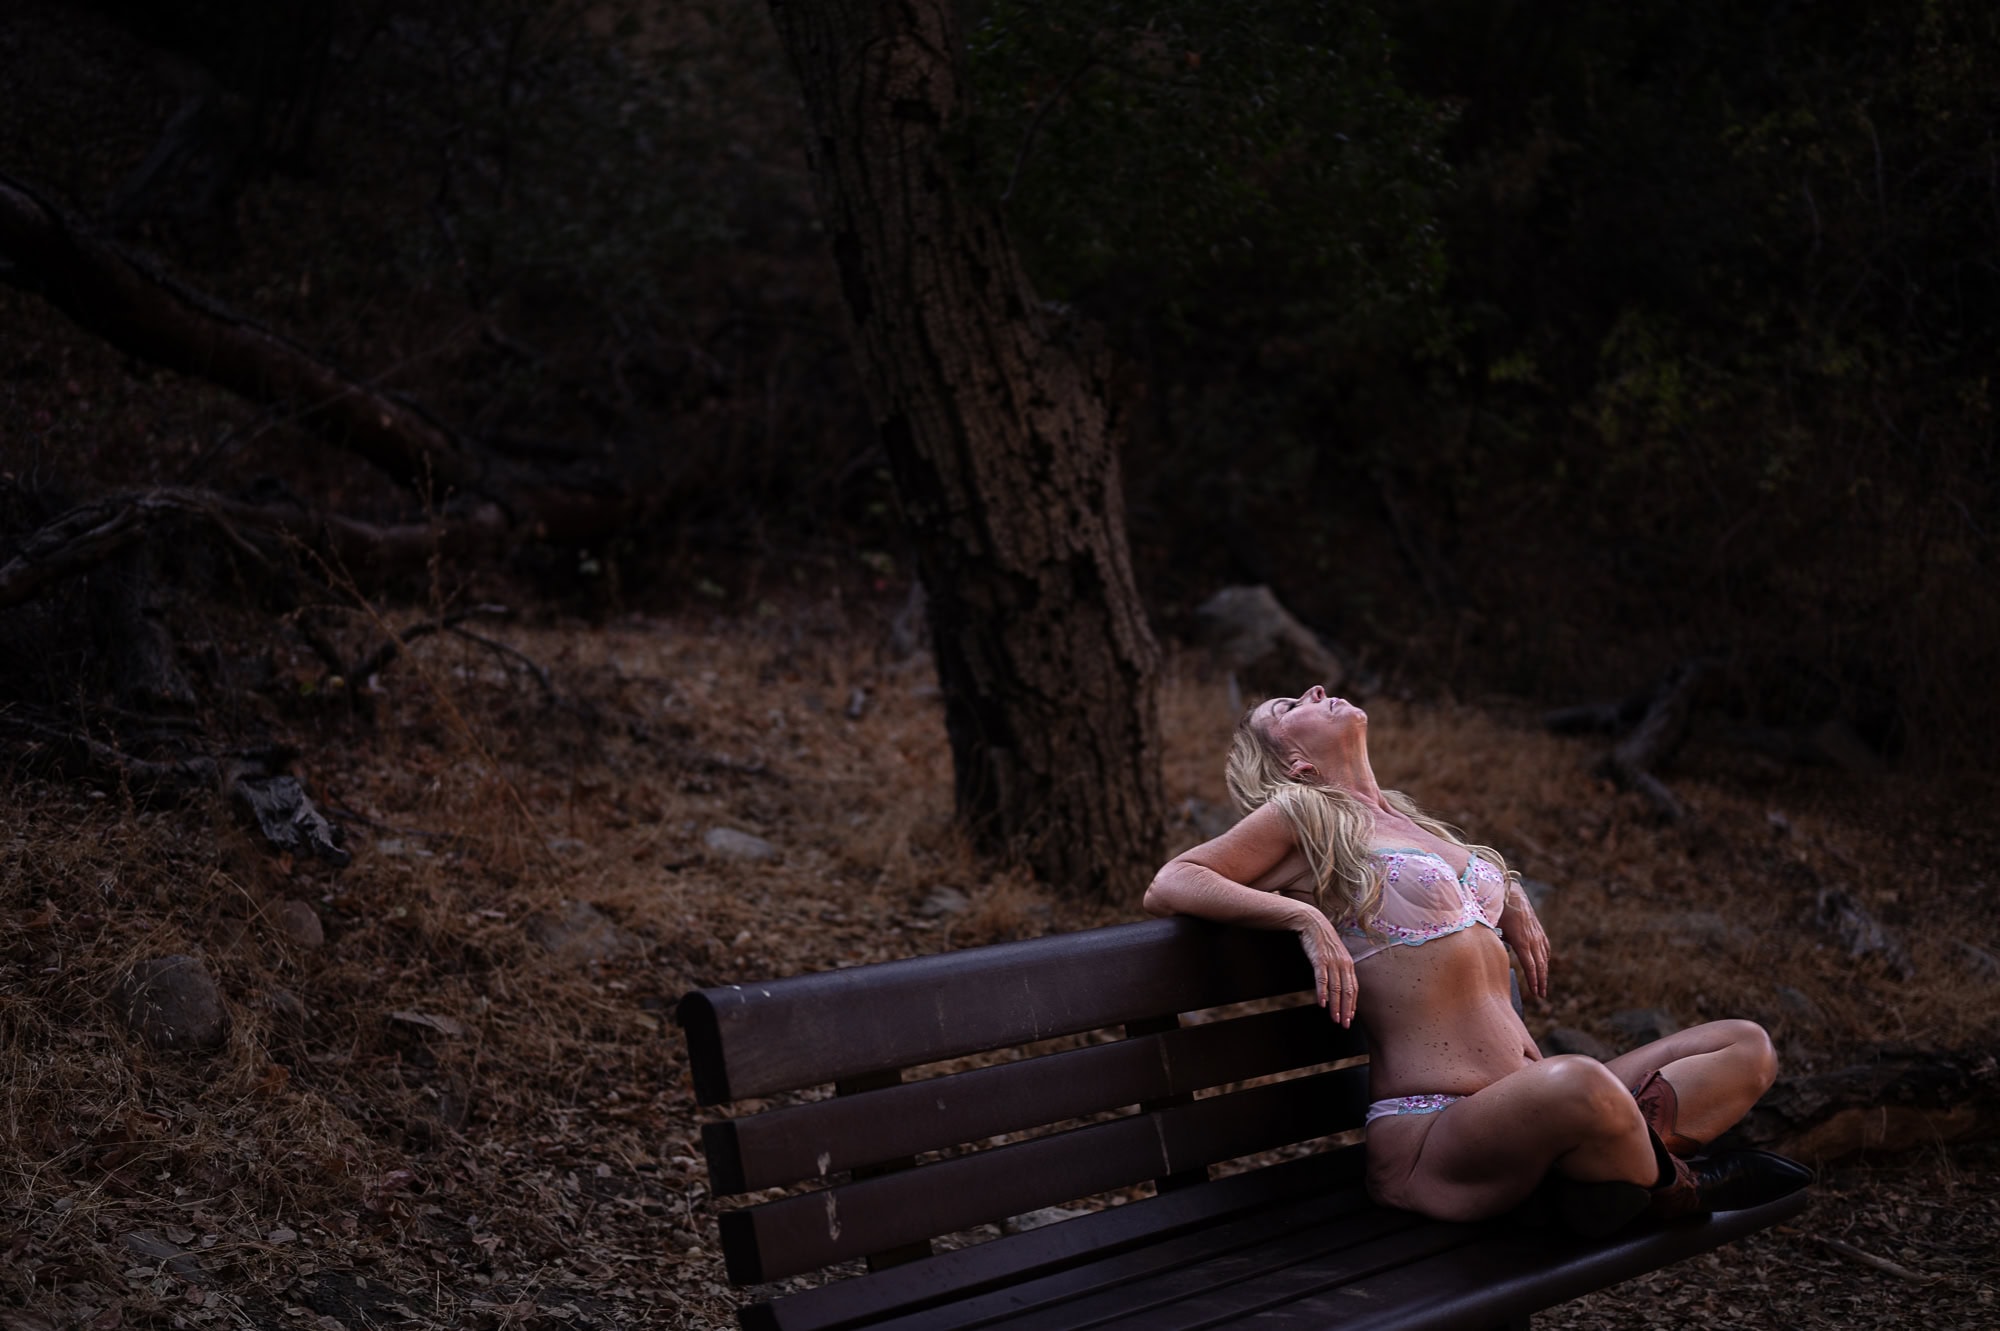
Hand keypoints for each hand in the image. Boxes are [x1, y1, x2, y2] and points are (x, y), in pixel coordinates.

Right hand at [1294, 906, 1357, 1026]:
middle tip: (1345, 1024)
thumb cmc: (1321, 939)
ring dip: (1336, 1006)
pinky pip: (1322, 979)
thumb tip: (1338, 984)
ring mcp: (1331, 961)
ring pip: (1336, 988)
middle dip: (1347, 1010)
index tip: (1350, 1017)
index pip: (1353, 988)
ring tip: (1335, 1019)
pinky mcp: (1319, 959)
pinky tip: (1322, 1003)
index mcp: (1348, 963)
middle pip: (1347, 991)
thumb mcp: (1334, 954)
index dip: (1353, 1004)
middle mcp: (1342, 963)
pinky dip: (1323, 992)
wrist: (1311, 921)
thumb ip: (1338, 968)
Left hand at [1501, 883, 1550, 1001]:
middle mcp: (1532, 938)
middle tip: (1541, 996)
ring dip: (1544, 972)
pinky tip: (1545, 964)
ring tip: (1543, 986)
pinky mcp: (1537, 928)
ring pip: (1544, 956)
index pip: (1530, 965)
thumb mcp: (1491, 926)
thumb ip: (1491, 941)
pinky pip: (1544, 946)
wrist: (1509, 889)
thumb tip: (1484, 954)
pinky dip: (1545, 957)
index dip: (1533, 980)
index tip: (1536, 993)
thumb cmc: (1496, 908)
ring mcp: (1536, 933)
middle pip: (1540, 964)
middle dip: (1540, 981)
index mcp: (1521, 939)